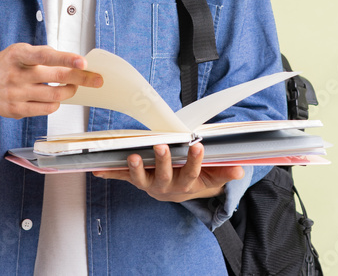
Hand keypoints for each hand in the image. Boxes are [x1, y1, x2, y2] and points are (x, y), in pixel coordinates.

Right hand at [0, 43, 102, 118]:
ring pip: (55, 96)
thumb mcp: (20, 52)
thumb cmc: (7, 65)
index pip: (45, 56)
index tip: (83, 62)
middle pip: (56, 78)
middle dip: (81, 78)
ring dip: (70, 91)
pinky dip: (56, 104)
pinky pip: (46, 110)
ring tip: (73, 87)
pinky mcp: (16, 110)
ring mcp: (15, 94)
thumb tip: (75, 63)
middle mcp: (15, 74)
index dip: (66, 59)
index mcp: (17, 54)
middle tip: (96, 79)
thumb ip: (43, 55)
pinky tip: (56, 98)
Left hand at [92, 143, 243, 203]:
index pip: (192, 173)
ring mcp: (149, 184)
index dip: (195, 161)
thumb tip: (239, 169)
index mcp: (187, 184)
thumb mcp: (214, 177)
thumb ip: (225, 172)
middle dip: (162, 162)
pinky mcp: (136, 180)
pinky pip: (122, 177)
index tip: (197, 146)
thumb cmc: (197, 179)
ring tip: (132, 156)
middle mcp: (166, 187)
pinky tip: (97, 169)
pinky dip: (110, 173)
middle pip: (164, 176)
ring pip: (141, 179)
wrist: (180, 191)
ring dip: (135, 169)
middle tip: (161, 147)